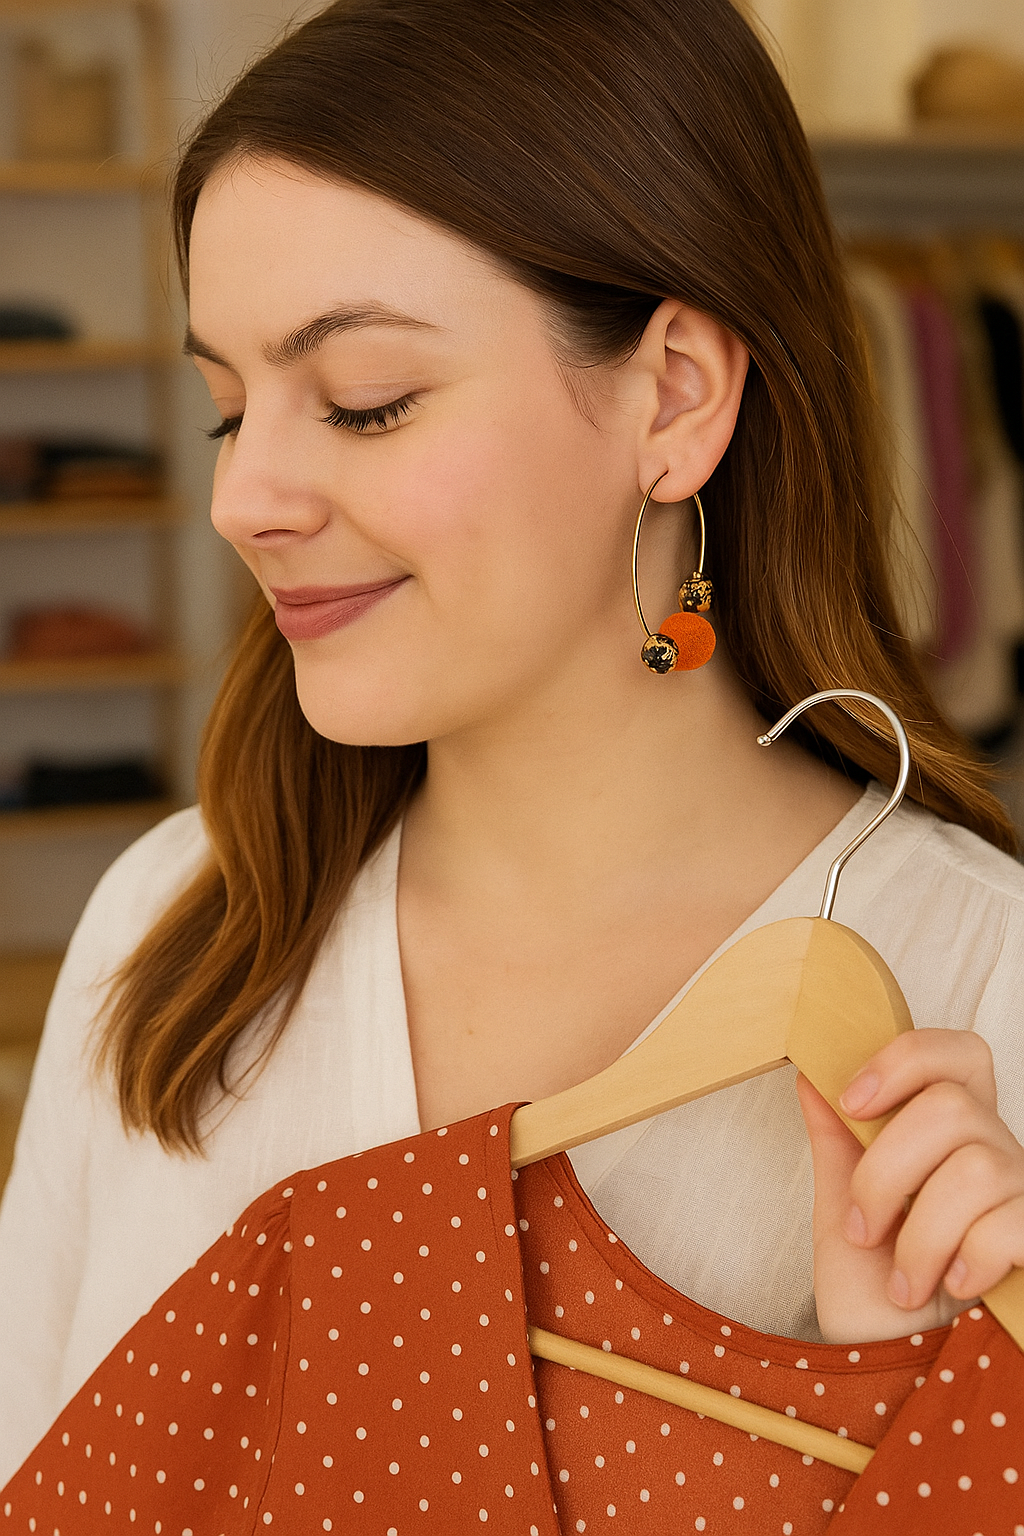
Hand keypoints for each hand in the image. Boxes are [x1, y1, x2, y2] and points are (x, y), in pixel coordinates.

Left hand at [796, 1029, 1023, 1342]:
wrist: (898, 1376)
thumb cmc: (873, 1298)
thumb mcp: (838, 1216)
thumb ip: (834, 1145)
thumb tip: (810, 1075)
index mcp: (946, 1135)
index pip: (954, 1054)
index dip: (905, 1059)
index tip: (853, 1102)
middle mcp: (994, 1155)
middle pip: (950, 1106)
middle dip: (886, 1171)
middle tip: (864, 1228)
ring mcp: (1023, 1197)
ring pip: (975, 1168)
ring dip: (920, 1235)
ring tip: (904, 1281)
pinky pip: (1009, 1224)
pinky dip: (967, 1259)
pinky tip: (954, 1286)